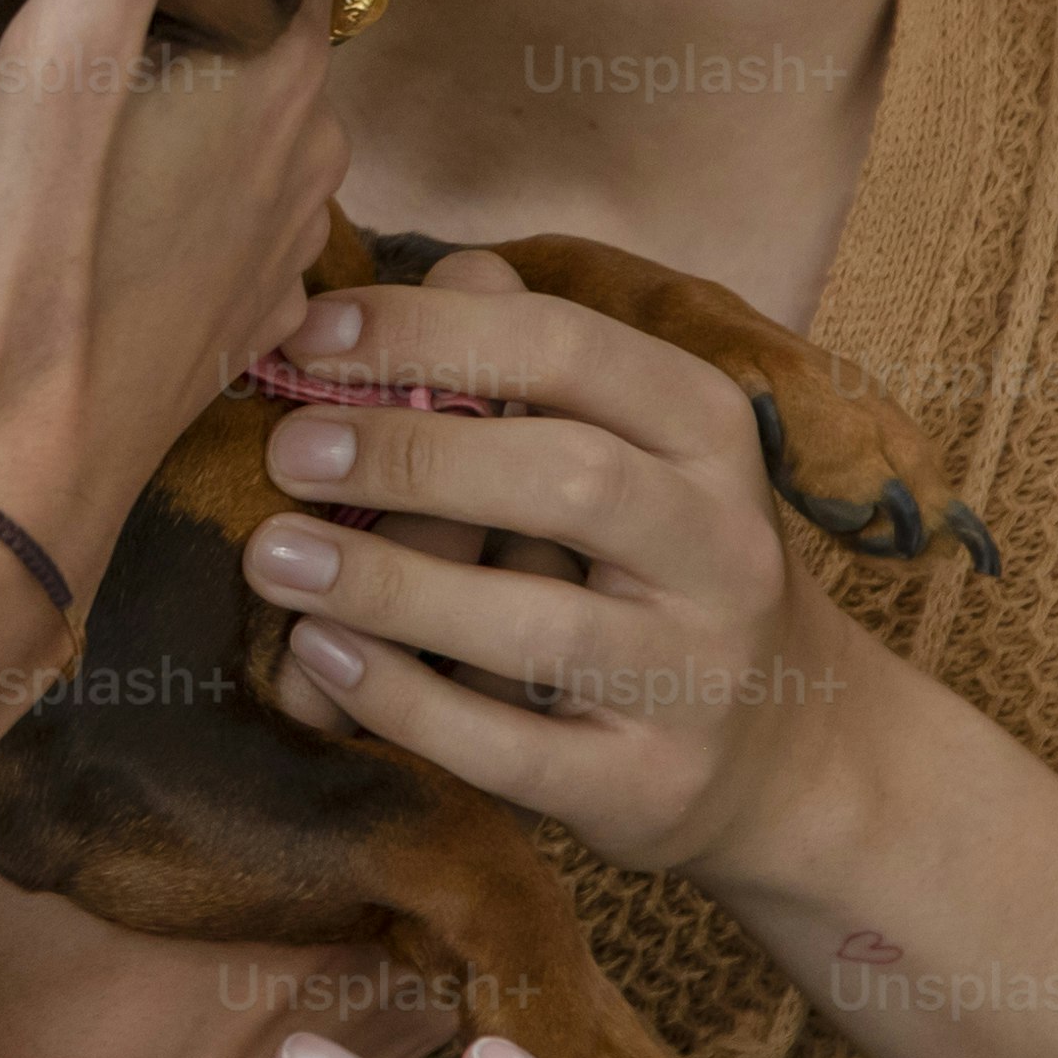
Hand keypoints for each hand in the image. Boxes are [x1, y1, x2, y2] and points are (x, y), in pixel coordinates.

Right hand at [0, 0, 347, 603]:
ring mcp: (282, 256)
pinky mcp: (242, 329)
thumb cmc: (27, 265)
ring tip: (110, 102)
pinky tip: (131, 211)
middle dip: (210, 5)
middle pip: (275, 37)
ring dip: (204, 107)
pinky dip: (199, 204)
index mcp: (275, 82)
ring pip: (259, 137)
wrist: (15, 475)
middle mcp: (307, 164)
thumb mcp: (60, 56)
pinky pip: (241, 232)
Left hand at [232, 271, 894, 882]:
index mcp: (709, 433)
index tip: (310, 335)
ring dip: (388, 586)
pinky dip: (403, 701)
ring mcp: (692, 676)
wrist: (783, 751)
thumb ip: (538, 363)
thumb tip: (444, 271)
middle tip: (287, 451)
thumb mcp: (631, 449)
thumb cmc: (660, 564)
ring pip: (537, 626)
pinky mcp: (645, 786)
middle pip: (568, 477)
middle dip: (414, 455)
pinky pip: (509, 749)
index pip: (571, 351)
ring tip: (273, 556)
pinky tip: (322, 654)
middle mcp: (721, 548)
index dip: (431, 333)